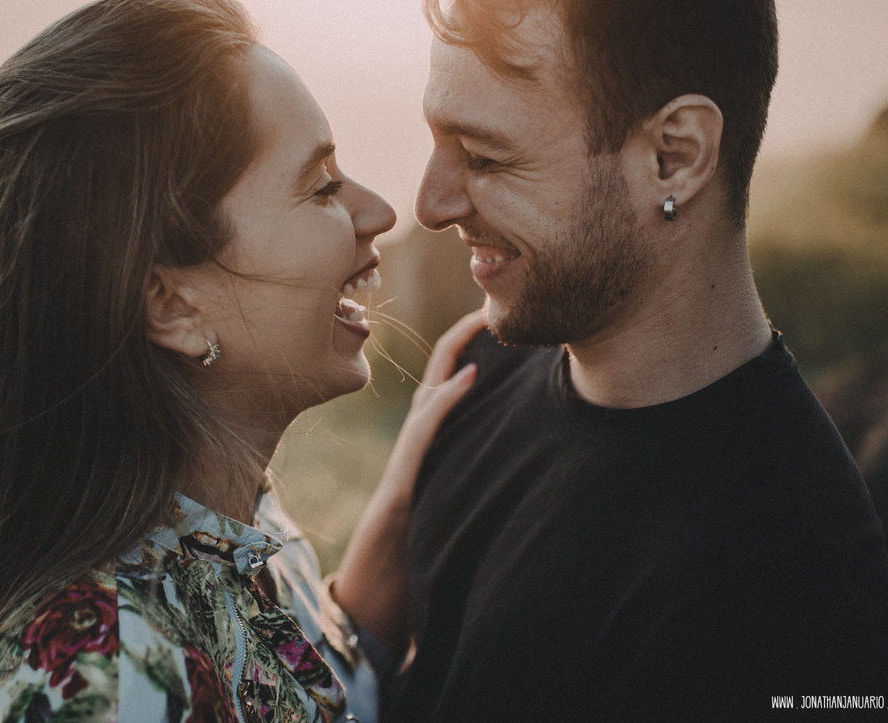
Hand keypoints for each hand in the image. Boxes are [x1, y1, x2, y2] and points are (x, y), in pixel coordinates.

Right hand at [331, 310, 486, 653]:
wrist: (377, 588)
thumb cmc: (415, 550)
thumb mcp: (451, 500)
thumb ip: (467, 475)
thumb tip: (510, 462)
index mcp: (429, 441)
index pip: (451, 381)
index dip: (472, 347)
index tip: (500, 321)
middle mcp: (417, 438)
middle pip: (440, 371)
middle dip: (466, 333)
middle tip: (495, 300)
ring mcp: (409, 452)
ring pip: (432, 389)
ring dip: (457, 351)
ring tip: (485, 319)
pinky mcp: (405, 472)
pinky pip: (427, 427)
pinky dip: (448, 398)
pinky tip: (473, 375)